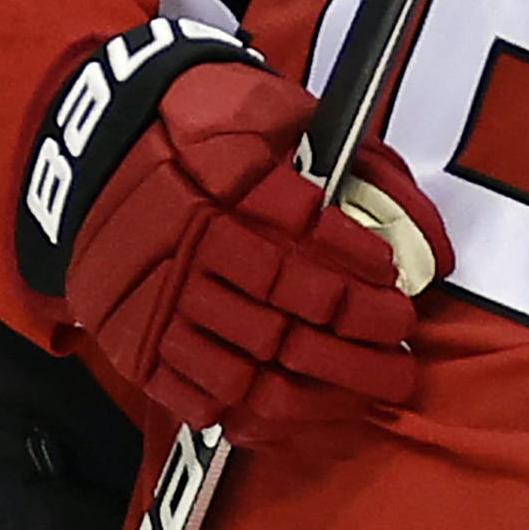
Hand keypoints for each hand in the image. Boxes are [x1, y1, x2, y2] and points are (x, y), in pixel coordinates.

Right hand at [54, 46, 445, 446]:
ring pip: (249, 370)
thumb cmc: (207, 126)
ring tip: (374, 386)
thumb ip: (360, 169)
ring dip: (323, 389)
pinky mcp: (135, 345)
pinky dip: (256, 416)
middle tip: (401, 347)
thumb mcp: (280, 114)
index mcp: (222, 182)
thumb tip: (430, 244)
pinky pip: (198, 398)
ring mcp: (156, 305)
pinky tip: (306, 410)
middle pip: (285, 314)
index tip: (395, 281)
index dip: (355, 265)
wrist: (98, 150)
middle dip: (357, 340)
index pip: (303, 236)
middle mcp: (186, 249)